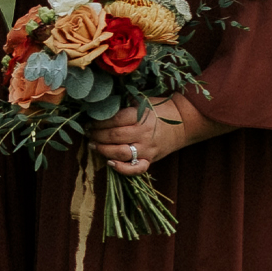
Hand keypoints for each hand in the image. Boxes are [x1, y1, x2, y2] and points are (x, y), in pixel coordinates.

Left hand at [86, 101, 209, 176]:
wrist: (184, 122)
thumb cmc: (159, 110)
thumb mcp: (142, 101)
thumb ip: (124, 102)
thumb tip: (100, 102)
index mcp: (141, 116)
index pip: (115, 119)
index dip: (98, 121)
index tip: (89, 121)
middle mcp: (143, 133)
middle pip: (114, 136)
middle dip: (96, 135)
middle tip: (88, 133)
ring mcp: (147, 148)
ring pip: (121, 153)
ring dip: (103, 150)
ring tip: (93, 145)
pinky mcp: (151, 159)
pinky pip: (136, 169)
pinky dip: (122, 169)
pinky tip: (110, 163)